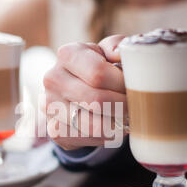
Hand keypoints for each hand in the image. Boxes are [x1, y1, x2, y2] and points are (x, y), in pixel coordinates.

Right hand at [43, 35, 126, 149]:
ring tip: (128, 117)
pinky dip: (107, 136)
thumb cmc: (97, 68)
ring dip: (117, 124)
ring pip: (94, 125)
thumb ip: (117, 46)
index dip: (122, 83)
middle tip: (136, 105)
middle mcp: (53, 79)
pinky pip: (88, 139)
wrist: (72, 93)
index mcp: (67, 54)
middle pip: (97, 100)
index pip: (98, 73)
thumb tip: (118, 54)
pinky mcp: (54, 129)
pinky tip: (113, 127)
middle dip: (123, 105)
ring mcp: (50, 106)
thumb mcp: (107, 52)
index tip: (134, 86)